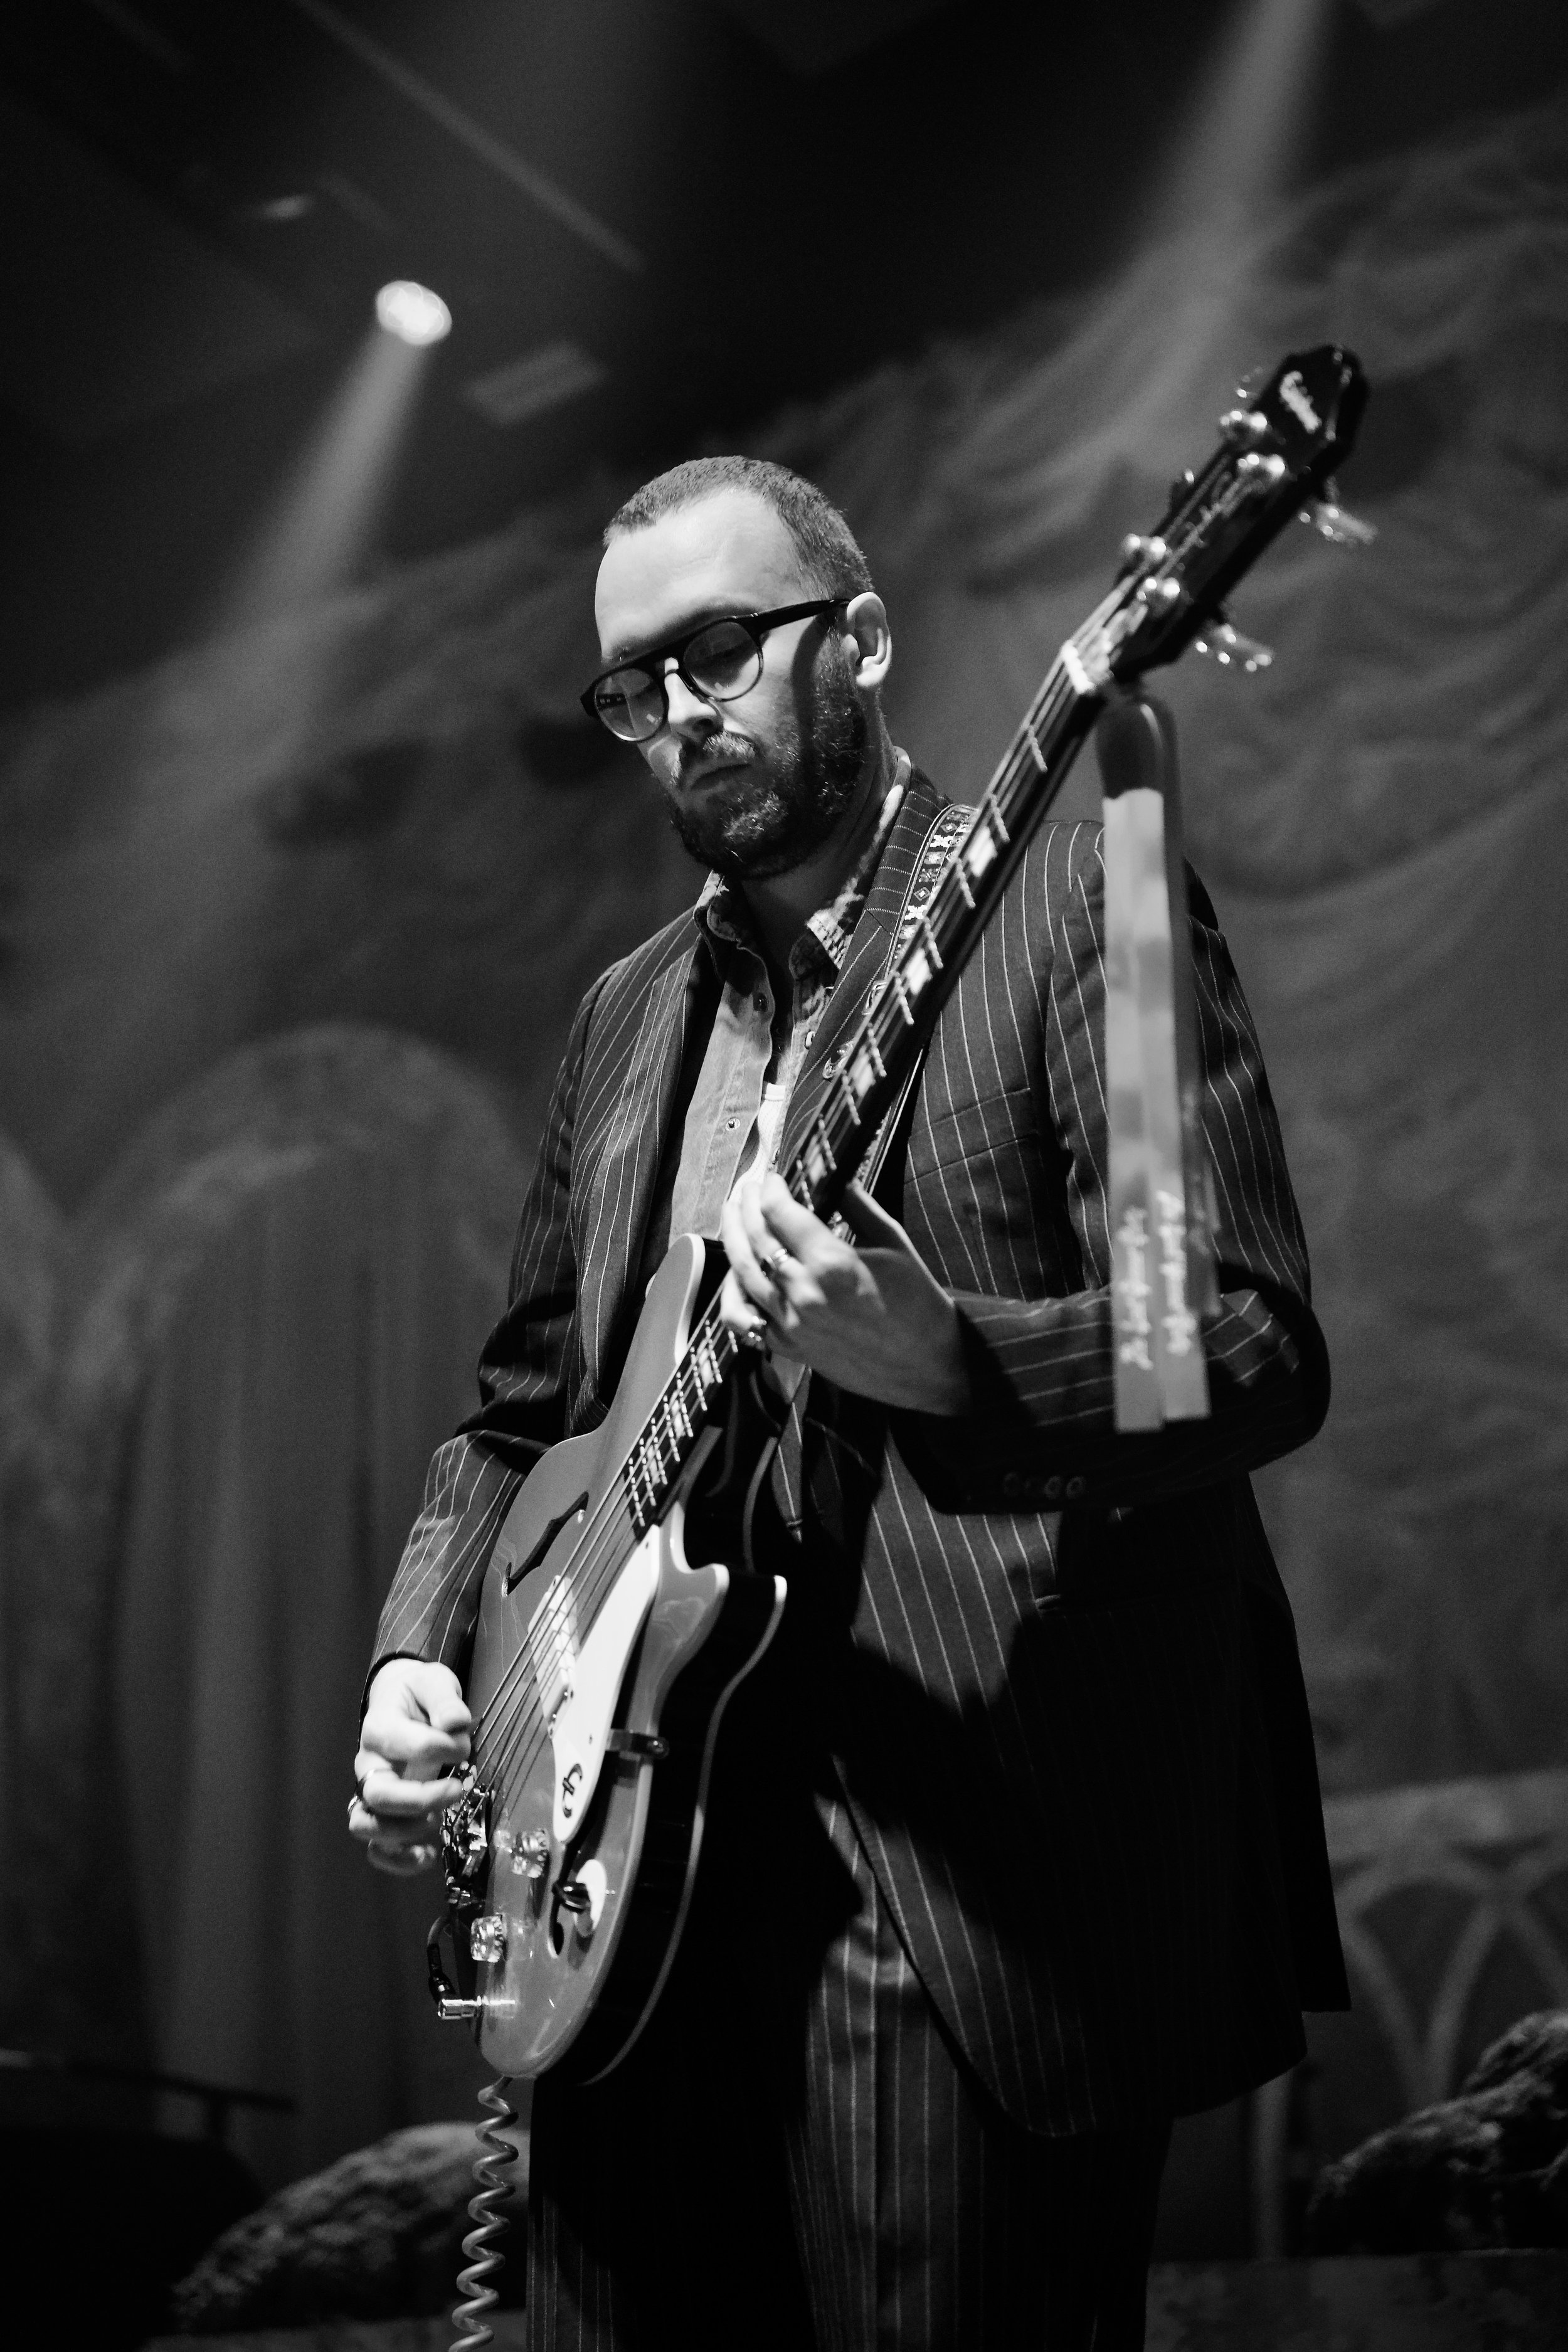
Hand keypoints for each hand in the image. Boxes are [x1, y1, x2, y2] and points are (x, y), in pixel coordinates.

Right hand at [349, 1658, 472, 1876]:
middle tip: (457, 1788)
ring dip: (403, 1832)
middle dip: (420, 1798)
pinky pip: (376, 1848)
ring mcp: (372, 1793)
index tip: (464, 1744)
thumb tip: (455, 1725)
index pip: (404, 1743)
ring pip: (366, 1825)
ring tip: (437, 1822)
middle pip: (378, 1794)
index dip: (440, 1746)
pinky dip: (398, 1859)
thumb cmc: (419, 1695)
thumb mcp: (434, 1683)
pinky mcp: (383, 1815)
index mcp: (380, 1728)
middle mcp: (369, 1765)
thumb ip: (444, 1701)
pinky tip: (429, 1854)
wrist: (401, 1703)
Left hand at [719, 1172, 970, 1414]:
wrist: (928, 1363)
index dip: (769, 1187)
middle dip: (746, 1205)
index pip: (780, 1212)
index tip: (771, 1176)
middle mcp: (804, 1293)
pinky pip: (742, 1319)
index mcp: (832, 1263)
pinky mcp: (788, 1347)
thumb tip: (828, 1172)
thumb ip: (855, 1203)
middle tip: (747, 1187)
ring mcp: (792, 1324)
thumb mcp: (893, 1240)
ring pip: (741, 1273)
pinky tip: (735, 1273)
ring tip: (733, 1216)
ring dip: (732, 1237)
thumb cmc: (917, 1301)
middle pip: (755, 1238)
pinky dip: (732, 1293)